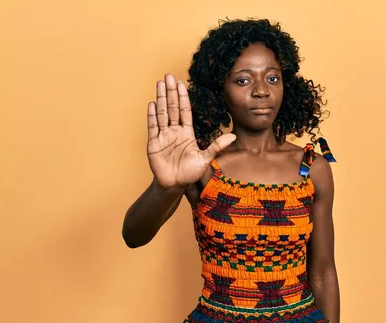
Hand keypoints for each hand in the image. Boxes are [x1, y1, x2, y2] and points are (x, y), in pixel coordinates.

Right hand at [146, 73, 235, 188]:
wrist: (174, 185)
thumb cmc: (190, 173)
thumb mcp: (205, 158)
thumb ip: (217, 146)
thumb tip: (233, 136)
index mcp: (187, 133)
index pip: (185, 111)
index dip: (183, 97)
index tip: (182, 83)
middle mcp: (175, 131)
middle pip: (172, 107)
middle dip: (171, 91)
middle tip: (169, 76)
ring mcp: (164, 136)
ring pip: (162, 113)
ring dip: (161, 98)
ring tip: (160, 83)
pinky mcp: (154, 143)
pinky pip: (153, 126)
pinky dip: (152, 115)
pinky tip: (152, 103)